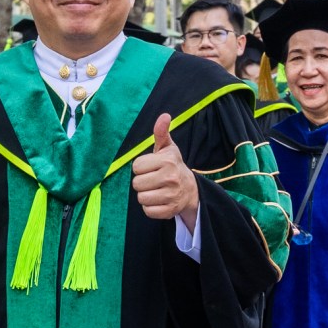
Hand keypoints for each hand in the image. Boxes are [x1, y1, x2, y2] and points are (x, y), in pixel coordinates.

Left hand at [132, 114, 198, 231]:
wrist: (190, 189)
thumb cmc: (173, 166)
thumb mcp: (168, 148)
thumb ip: (162, 132)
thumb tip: (164, 116)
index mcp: (167, 161)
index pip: (136, 166)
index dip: (141, 167)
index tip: (151, 167)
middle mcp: (170, 178)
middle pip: (137, 183)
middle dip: (142, 181)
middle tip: (152, 179)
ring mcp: (171, 196)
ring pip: (141, 198)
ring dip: (145, 195)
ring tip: (155, 190)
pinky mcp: (169, 211)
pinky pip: (148, 211)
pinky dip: (150, 207)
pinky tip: (158, 200)